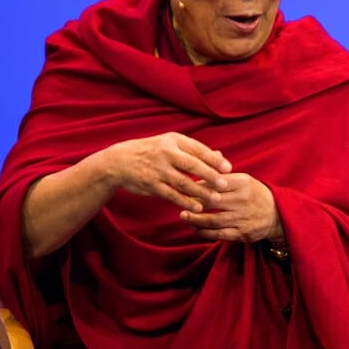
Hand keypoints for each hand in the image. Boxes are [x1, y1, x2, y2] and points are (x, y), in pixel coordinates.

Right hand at [106, 132, 231, 211]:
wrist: (120, 161)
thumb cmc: (153, 152)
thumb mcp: (171, 145)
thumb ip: (195, 151)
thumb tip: (220, 156)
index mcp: (174, 141)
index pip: (198, 149)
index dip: (214, 159)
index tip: (229, 168)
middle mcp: (166, 153)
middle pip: (192, 165)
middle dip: (210, 175)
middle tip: (224, 184)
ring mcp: (157, 169)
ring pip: (183, 182)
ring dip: (200, 192)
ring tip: (215, 199)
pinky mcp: (151, 184)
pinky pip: (171, 194)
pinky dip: (185, 201)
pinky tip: (197, 207)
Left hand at [179, 173, 283, 242]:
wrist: (278, 214)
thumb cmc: (254, 194)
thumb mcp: (244, 180)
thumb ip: (224, 173)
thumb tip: (208, 156)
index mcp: (243, 184)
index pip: (215, 183)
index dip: (196, 185)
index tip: (181, 184)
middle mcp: (243, 201)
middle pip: (212, 201)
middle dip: (192, 201)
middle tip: (178, 200)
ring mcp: (243, 218)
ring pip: (213, 220)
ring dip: (195, 219)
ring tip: (183, 215)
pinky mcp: (242, 234)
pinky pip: (219, 234)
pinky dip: (204, 232)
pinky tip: (195, 229)